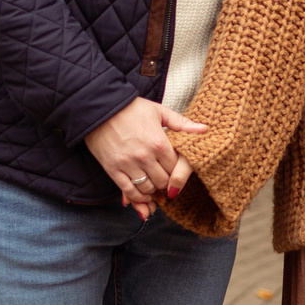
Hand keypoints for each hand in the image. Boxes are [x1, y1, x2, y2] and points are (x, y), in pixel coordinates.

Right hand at [85, 96, 205, 218]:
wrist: (99, 108)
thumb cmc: (131, 108)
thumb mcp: (159, 111)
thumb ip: (182, 123)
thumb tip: (205, 129)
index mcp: (159, 143)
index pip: (176, 167)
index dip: (177, 171)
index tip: (176, 171)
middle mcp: (144, 156)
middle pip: (163, 181)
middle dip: (166, 183)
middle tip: (166, 181)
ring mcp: (127, 164)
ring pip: (147, 188)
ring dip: (153, 191)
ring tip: (155, 187)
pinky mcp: (112, 169)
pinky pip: (128, 190)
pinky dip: (137, 197)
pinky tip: (142, 196)